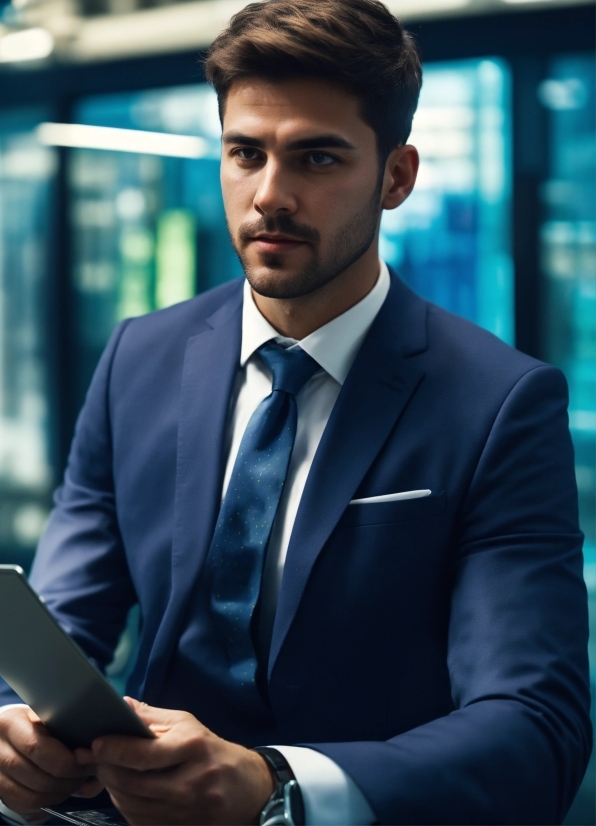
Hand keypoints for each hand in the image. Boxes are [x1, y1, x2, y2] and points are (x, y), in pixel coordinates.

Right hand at [0, 706, 102, 815]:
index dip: (67, 760)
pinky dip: (47, 802)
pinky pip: (26, 806)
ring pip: (32, 796)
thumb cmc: (34, 721)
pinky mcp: (0, 792)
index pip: (37, 748)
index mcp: (10, 724)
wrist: (6, 733)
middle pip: (38, 777)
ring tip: (75, 783)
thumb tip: (93, 757)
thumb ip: (67, 728)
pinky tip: (59, 791)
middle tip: (85, 775)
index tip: (86, 759)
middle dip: (68, 781)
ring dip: (59, 794)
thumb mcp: (46, 714)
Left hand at [75, 698, 274, 824]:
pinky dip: (125, 806)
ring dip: (112, 788)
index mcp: (192, 748)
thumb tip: (121, 706)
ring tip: (106, 771)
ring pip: (132, 805)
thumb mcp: (188, 724)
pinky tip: (123, 790)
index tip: (95, 743)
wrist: (246, 788)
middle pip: (132, 783)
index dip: (114, 749)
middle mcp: (189, 782)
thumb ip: (152, 717)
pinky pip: (139, 821)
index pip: (143, 754)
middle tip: (93, 757)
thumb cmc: (212, 750)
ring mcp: (185, 811)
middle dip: (106, 769)